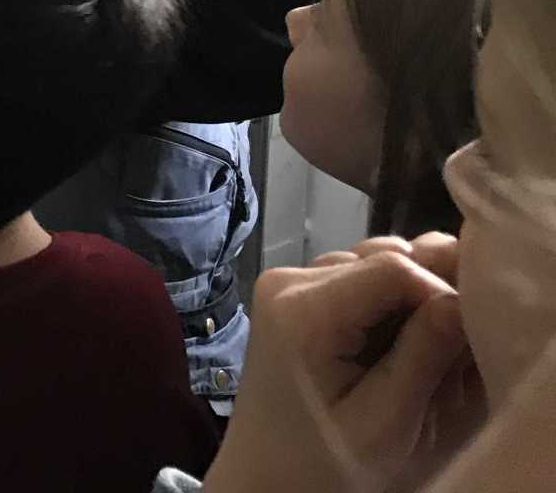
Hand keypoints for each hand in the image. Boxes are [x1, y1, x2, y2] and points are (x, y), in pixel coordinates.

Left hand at [204, 236, 474, 492]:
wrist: (266, 477)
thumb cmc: (323, 463)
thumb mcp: (385, 422)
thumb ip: (423, 357)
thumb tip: (461, 299)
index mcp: (303, 311)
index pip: (393, 267)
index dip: (440, 295)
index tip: (462, 341)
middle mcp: (288, 282)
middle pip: (382, 259)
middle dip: (426, 298)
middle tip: (444, 355)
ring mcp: (287, 284)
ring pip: (373, 265)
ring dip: (407, 302)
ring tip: (415, 357)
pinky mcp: (294, 295)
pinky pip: (356, 281)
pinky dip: (386, 307)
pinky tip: (390, 349)